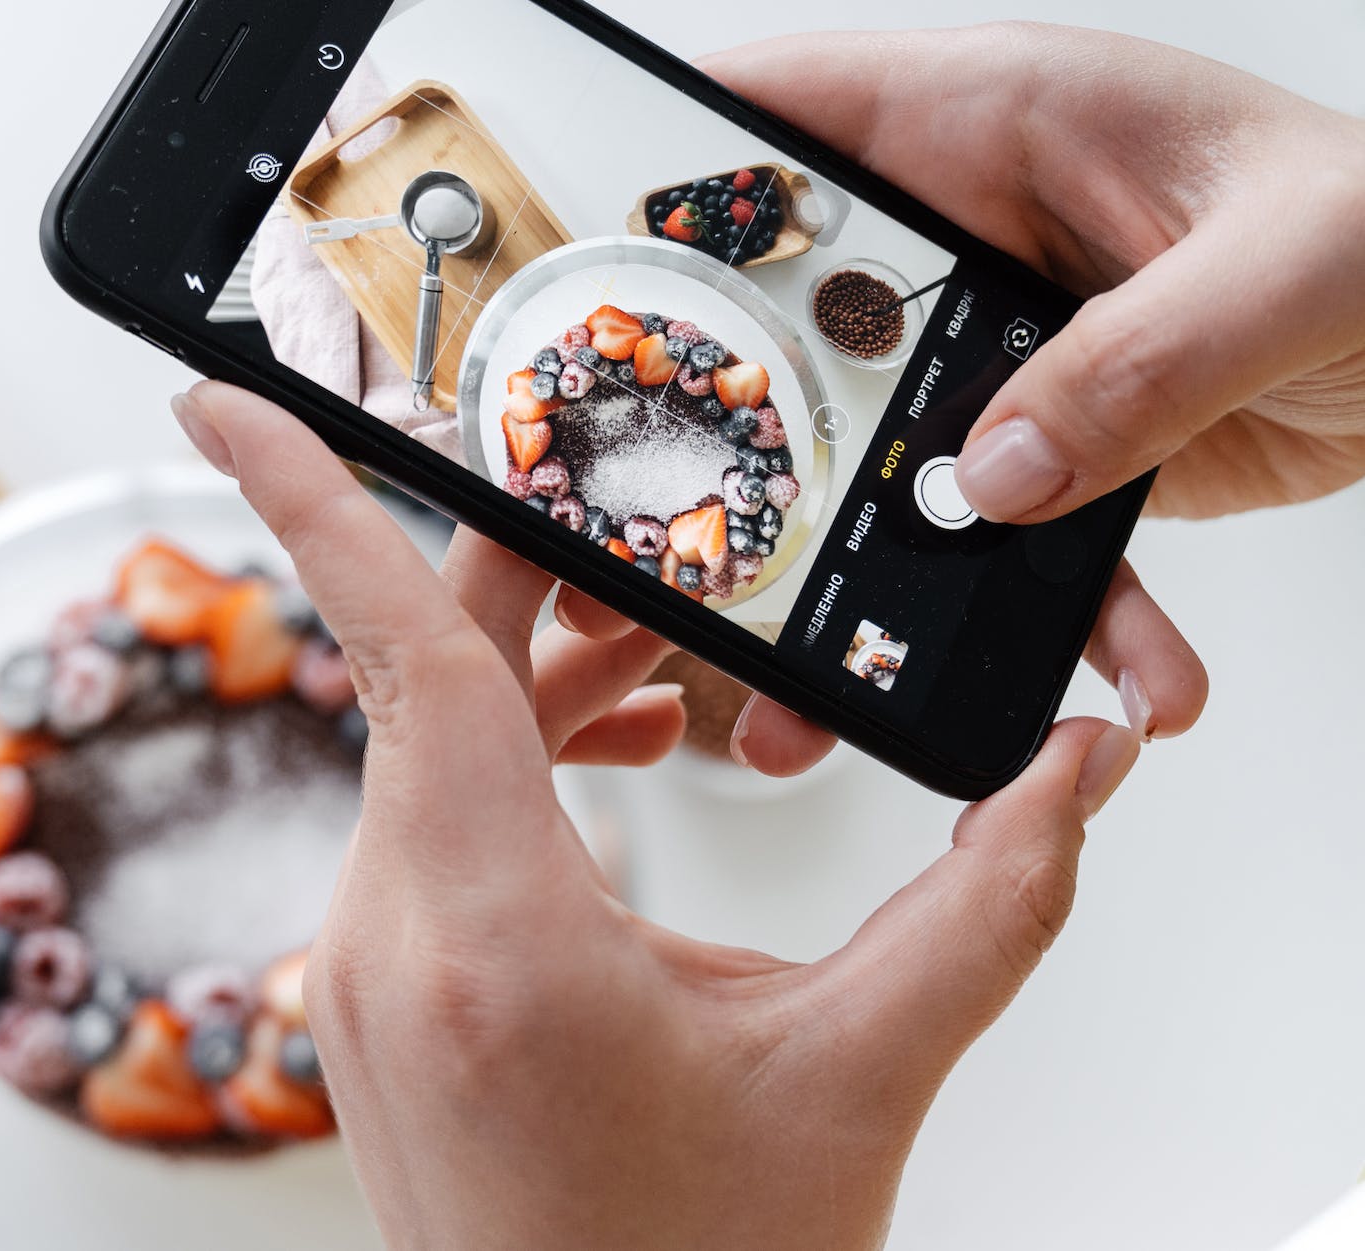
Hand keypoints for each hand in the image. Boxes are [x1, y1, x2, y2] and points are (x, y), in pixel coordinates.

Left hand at [172, 380, 1140, 1250]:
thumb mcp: (862, 1072)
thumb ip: (989, 903)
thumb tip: (1070, 773)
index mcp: (492, 930)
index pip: (394, 649)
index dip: (306, 496)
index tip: (226, 396)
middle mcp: (392, 936)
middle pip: (433, 673)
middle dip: (545, 583)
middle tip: (645, 523)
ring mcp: (365, 971)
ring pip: (427, 746)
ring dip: (546, 683)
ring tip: (674, 682)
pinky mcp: (378, 996)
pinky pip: (422, 822)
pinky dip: (510, 764)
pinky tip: (615, 769)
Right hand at [561, 23, 1363, 770]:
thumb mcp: (1285, 271)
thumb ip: (1132, 367)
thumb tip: (991, 482)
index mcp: (1000, 125)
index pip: (786, 121)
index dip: (672, 177)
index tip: (588, 269)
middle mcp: (982, 234)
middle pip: (803, 331)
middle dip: (744, 441)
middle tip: (688, 543)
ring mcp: (1015, 347)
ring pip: (890, 462)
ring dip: (876, 581)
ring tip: (848, 685)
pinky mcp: (1068, 435)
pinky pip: (1019, 538)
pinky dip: (1056, 622)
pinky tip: (1111, 683)